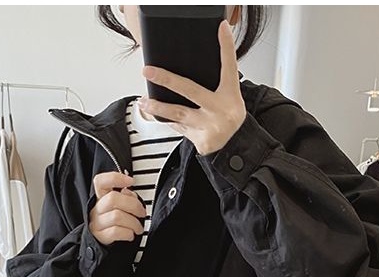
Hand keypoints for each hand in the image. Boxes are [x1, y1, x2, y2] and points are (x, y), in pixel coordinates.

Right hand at [89, 171, 146, 244]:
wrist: (105, 244)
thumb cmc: (115, 223)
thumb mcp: (119, 207)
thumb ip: (125, 197)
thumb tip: (129, 193)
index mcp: (101, 197)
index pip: (100, 181)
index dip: (115, 178)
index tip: (130, 181)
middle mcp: (97, 208)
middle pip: (112, 199)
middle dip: (133, 205)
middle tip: (142, 213)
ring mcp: (97, 223)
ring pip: (116, 216)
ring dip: (134, 223)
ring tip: (138, 228)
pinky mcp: (101, 236)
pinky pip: (116, 232)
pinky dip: (128, 233)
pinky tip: (131, 235)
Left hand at [138, 19, 246, 156]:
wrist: (235, 147)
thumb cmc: (228, 118)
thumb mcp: (230, 98)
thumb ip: (215, 83)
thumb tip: (190, 67)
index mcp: (229, 95)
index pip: (229, 67)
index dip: (226, 47)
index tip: (222, 29)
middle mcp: (220, 109)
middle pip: (190, 90)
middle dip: (166, 80)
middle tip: (148, 71)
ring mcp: (209, 126)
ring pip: (177, 113)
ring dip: (157, 107)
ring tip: (143, 101)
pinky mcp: (200, 139)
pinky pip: (178, 127)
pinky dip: (167, 120)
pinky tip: (157, 115)